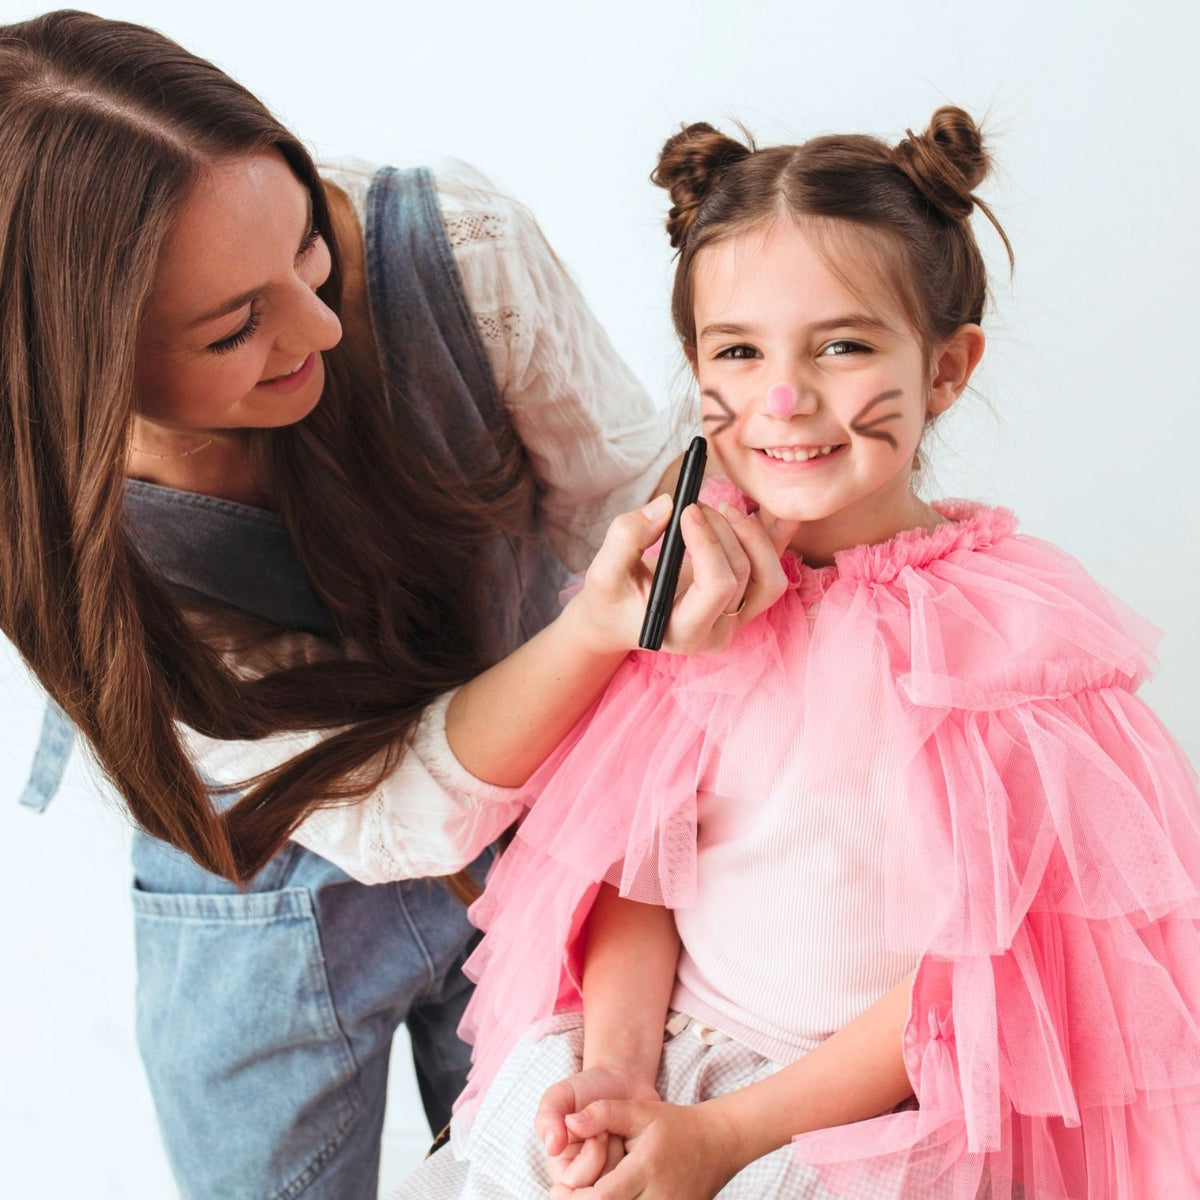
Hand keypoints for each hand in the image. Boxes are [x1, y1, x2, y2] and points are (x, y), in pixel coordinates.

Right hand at [535, 1066, 659, 1196]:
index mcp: (562, 1169)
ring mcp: (610, 1178)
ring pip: (621, 1184)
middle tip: (609, 1129)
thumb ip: (548, 1118)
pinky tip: (634, 1140)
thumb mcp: (561, 1096)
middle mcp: (584, 1180)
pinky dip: (641, 1155)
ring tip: (620, 1132)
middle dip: (610, 1150)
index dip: (592, 1152)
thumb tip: (552, 1148)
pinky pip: (639, 1178)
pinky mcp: (632, 1173)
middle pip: (601, 1188)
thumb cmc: (587, 1090)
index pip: (576, 1183)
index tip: (598, 1128)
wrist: (621, 1082)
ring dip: (625, 1152)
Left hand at [556, 1097, 743, 1199]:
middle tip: (563, 1196)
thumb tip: (570, 1121)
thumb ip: (604, 1112)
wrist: (716, 1143)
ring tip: (585, 1197)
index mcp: (646, 1169)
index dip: (574, 1198)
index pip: (601, 1198)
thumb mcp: (639, 1111)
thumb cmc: (673, 1125)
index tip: (558, 1189)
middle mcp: (659, 1197)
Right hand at [571, 495, 798, 657]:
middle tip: (694, 505)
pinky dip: (776, 539)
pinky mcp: (746, 600)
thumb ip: (628, 536)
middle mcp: (718, 632)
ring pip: (770, 575)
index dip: (708, 543)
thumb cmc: (612, 599)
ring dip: (752, 534)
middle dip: (721, 529)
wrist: (621, 618)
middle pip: (743, 573)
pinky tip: (770, 511)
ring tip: (722, 509)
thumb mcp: (604, 570)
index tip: (686, 511)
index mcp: (684, 633)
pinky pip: (774, 570)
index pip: (717, 587)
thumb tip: (667, 504)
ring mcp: (737, 619)